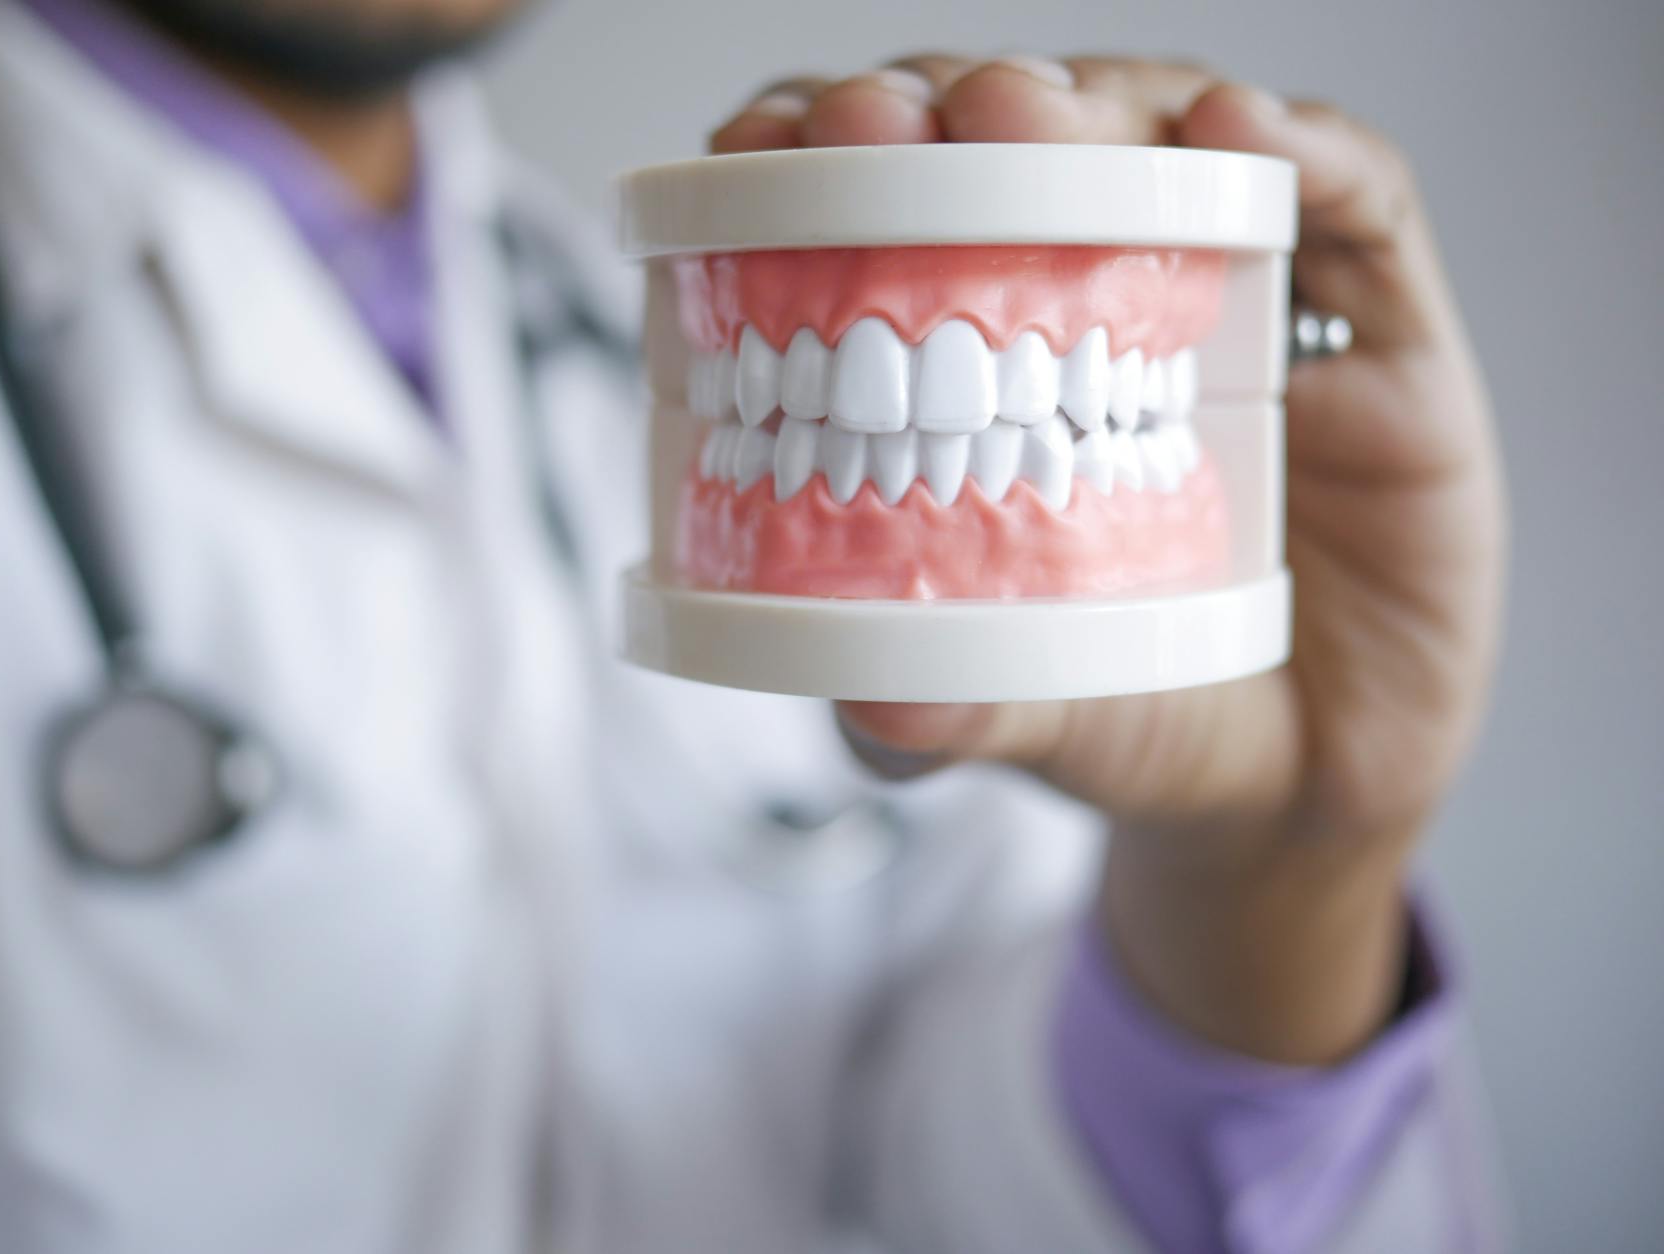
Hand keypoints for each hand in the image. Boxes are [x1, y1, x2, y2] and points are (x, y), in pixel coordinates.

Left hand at [711, 58, 1505, 1062]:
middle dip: (941, 107)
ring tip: (1020, 119)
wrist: (1309, 786)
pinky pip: (1360, 199)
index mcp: (994, 359)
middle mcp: (1110, 296)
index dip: (824, 151)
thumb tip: (873, 705)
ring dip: (1093, 107)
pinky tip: (1234, 130)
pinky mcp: (1383, 324)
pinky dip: (1303, 150)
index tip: (758, 146)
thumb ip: (958, 704)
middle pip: (1022, 138)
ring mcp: (1248, 294)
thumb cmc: (1141, 707)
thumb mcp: (1034, 705)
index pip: (899, 199)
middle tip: (880, 125)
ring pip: (1173, 134)